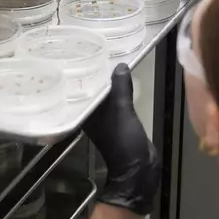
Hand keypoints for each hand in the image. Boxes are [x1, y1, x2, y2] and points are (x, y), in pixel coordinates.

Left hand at [82, 63, 160, 215]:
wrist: (139, 168)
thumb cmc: (123, 141)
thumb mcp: (122, 111)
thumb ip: (121, 88)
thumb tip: (120, 65)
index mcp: (86, 113)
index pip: (80, 88)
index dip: (81, 72)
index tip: (83, 53)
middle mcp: (92, 114)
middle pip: (93, 89)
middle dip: (97, 74)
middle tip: (100, 50)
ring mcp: (106, 118)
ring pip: (106, 95)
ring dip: (110, 82)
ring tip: (113, 60)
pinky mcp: (119, 120)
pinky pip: (118, 101)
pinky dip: (121, 91)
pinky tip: (126, 79)